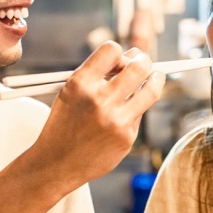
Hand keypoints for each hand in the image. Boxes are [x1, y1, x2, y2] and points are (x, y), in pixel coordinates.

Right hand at [30, 42, 164, 189]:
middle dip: (144, 61)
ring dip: (156, 79)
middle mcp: (99, 99)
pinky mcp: (126, 137)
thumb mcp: (70, 93)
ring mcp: (115, 119)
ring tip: (155, 77)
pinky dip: (136, 109)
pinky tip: (125, 113)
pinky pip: (141, 113)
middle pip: (138, 66)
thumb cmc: (65, 125)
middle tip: (144, 64)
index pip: (112, 49)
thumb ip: (96, 76)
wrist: (56, 163)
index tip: (122, 59)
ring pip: (151, 88)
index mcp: (80, 83)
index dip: (120, 53)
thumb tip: (131, 58)